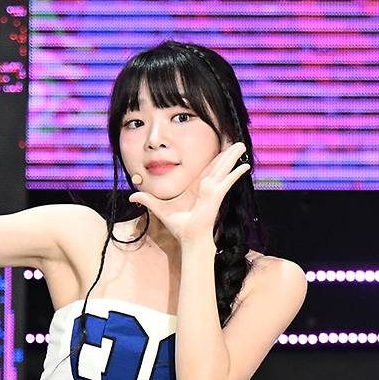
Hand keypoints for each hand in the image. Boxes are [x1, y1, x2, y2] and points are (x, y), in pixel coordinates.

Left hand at [129, 142, 250, 247]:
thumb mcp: (159, 207)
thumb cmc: (178, 225)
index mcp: (196, 187)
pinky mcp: (216, 195)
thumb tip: (132, 196)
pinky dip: (236, 173)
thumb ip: (147, 199)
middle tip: (236, 142)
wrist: (187, 237)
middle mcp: (206, 186)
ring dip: (233, 157)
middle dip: (227, 153)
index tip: (220, 147)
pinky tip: (246, 166)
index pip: (206, 168)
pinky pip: (228, 181)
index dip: (213, 157)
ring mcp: (213, 190)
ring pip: (224, 169)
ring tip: (242, 146)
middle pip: (218, 165)